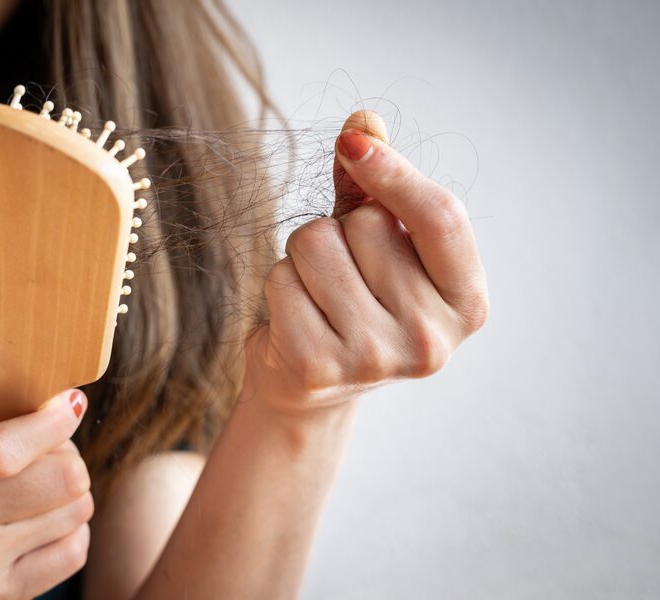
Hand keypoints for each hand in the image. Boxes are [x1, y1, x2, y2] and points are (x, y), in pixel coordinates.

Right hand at [0, 368, 92, 598]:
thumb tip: (19, 361)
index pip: (1, 450)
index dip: (50, 424)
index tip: (69, 405)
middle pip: (59, 480)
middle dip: (69, 455)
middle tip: (54, 451)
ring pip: (76, 510)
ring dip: (73, 491)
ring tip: (45, 486)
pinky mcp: (3, 596)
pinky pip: (76, 549)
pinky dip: (73, 528)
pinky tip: (46, 519)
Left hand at [244, 110, 488, 413]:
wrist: (309, 383)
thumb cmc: (351, 298)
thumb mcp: (375, 243)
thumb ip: (374, 185)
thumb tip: (364, 121)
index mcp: (467, 302)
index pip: (441, 217)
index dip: (396, 172)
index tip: (355, 142)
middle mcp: (431, 338)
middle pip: (366, 223)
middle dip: (339, 230)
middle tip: (342, 275)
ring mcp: (377, 359)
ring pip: (315, 244)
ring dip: (302, 256)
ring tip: (316, 294)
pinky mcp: (320, 368)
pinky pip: (281, 279)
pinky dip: (278, 285)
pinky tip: (294, 318)